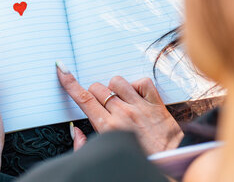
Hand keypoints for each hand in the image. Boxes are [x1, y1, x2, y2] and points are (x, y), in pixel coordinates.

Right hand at [57, 63, 182, 154]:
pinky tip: (137, 97)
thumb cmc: (141, 160)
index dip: (70, 83)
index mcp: (108, 128)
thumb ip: (83, 145)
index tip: (63, 70)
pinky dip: (138, 86)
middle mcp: (122, 114)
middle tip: (102, 105)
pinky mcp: (156, 103)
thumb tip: (75, 131)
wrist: (170, 163)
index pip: (83, 99)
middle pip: (97, 88)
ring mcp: (139, 106)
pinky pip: (142, 81)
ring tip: (121, 101)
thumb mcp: (106, 155)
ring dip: (115, 89)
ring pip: (116, 81)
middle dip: (95, 94)